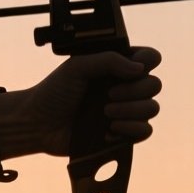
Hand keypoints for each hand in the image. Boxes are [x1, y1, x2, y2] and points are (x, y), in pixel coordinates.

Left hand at [9, 48, 162, 156]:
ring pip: (152, 108)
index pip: (150, 59)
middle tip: (108, 94)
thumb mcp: (77, 67)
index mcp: (116, 67)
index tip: (130, 69)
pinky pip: (145, 131)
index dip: (147, 62)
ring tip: (105, 112)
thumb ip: (107, 60)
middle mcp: (125, 87)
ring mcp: (125, 111)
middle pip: (155, 85)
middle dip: (134, 90)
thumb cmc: (54, 92)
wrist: (38, 124)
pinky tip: (109, 130)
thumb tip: (139, 69)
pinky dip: (131, 129)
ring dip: (131, 110)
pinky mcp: (122, 134)